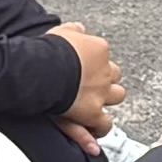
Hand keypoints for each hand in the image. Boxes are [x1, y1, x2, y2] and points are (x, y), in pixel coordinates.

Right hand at [51, 21, 123, 137]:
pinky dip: (100, 129)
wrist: (44, 68)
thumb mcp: (63, 31)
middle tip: (92, 87)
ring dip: (107, 101)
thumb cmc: (49, 49)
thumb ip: (74, 31)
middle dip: (106, 81)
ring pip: (116, 97)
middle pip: (114, 76)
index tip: (85, 69)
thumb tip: (80, 29)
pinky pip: (103, 124)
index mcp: (99, 50)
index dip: (95, 65)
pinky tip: (95, 133)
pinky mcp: (93, 112)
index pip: (104, 57)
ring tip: (96, 108)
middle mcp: (105, 71)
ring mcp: (101, 93)